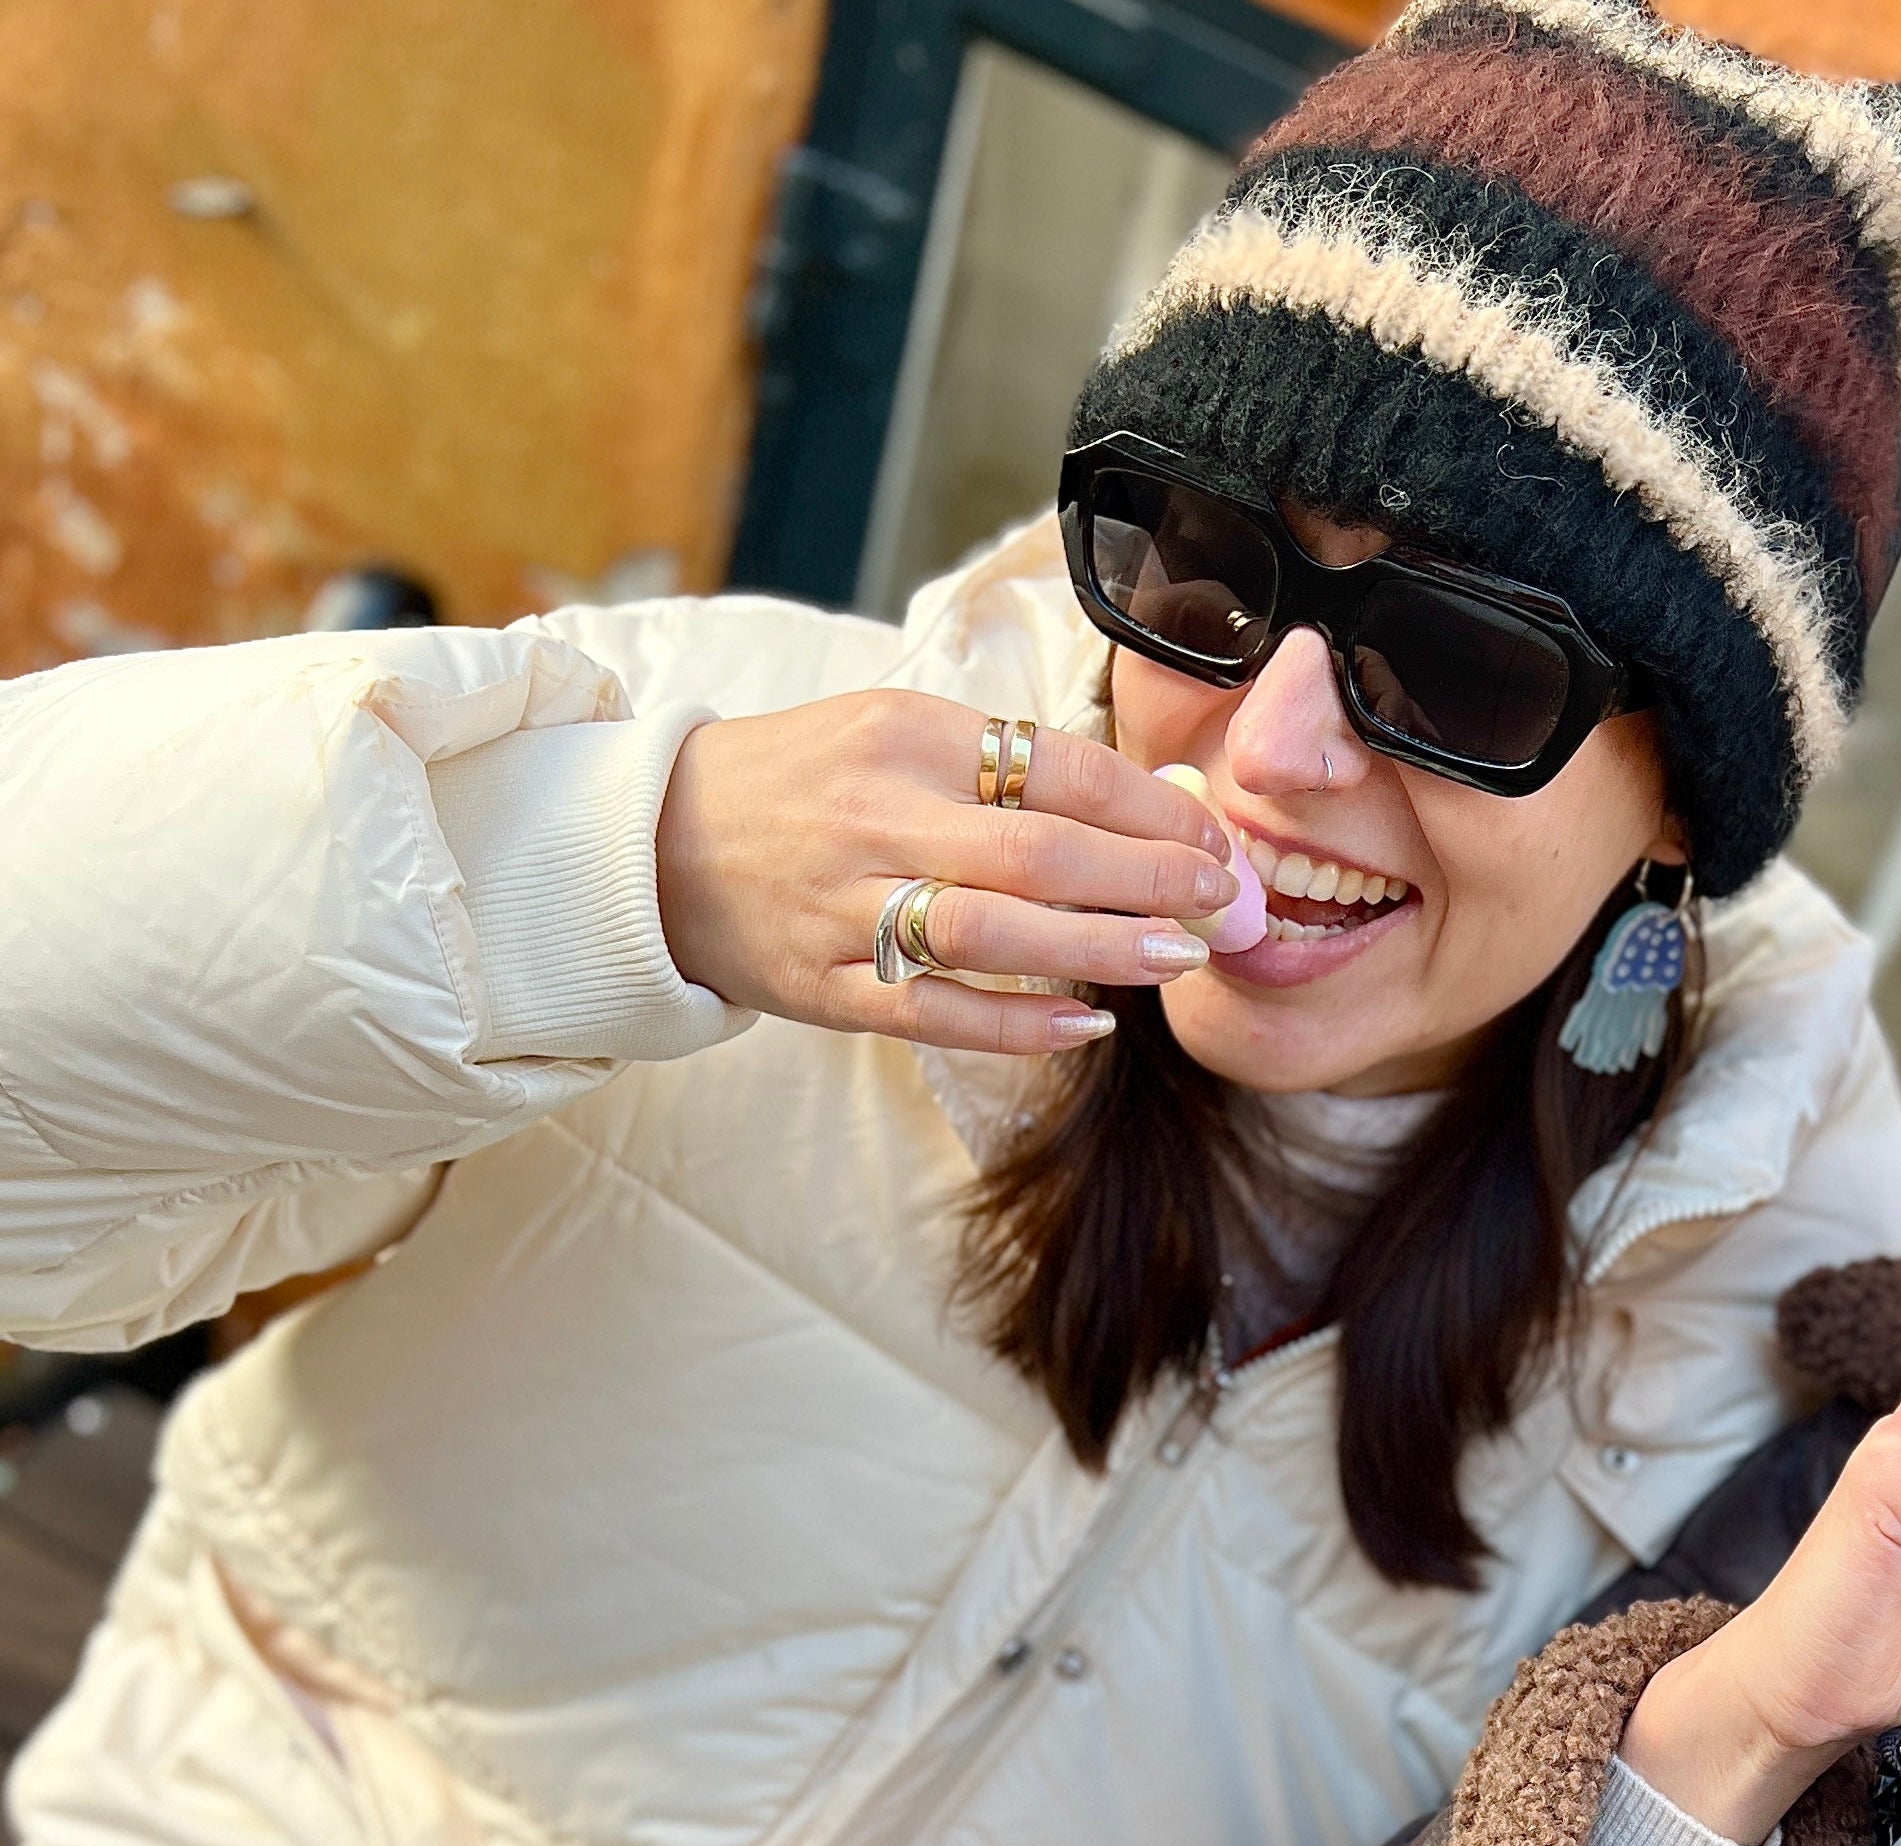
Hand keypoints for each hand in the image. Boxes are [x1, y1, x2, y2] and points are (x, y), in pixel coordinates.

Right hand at [656, 691, 1238, 1056]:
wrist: (646, 844)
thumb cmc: (799, 783)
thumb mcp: (890, 732)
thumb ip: (1003, 766)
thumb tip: (1147, 806)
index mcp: (901, 734)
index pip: (1054, 765)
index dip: (1149, 807)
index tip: (1213, 836)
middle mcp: (875, 815)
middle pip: (1040, 850)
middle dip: (1147, 877)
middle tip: (1220, 899)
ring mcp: (845, 906)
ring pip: (993, 931)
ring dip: (1099, 949)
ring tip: (1176, 957)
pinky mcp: (823, 986)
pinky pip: (935, 1010)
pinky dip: (1017, 1022)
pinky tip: (1086, 1025)